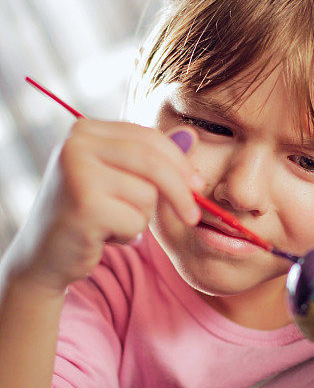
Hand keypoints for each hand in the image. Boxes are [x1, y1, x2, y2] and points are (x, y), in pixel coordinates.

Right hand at [7, 119, 204, 292]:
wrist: (42, 256)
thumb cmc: (86, 215)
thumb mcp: (118, 179)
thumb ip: (151, 157)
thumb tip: (193, 135)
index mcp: (84, 131)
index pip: (147, 138)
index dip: (179, 162)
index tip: (198, 185)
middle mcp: (76, 145)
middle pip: (153, 162)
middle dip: (180, 191)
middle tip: (193, 216)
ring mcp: (77, 173)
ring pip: (147, 194)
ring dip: (140, 218)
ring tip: (112, 223)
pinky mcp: (84, 205)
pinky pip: (135, 220)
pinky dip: (128, 235)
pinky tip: (103, 236)